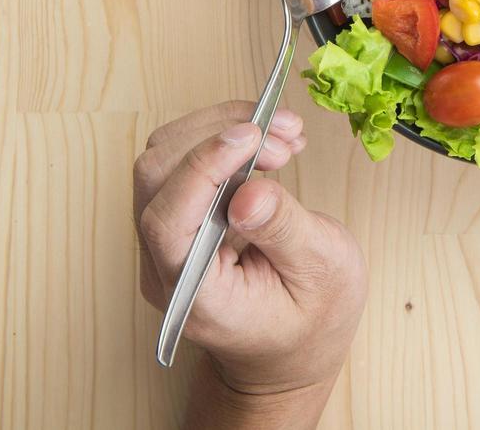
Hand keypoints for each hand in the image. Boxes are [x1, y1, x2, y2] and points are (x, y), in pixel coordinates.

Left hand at [134, 100, 366, 424]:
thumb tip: (249, 192)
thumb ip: (283, 230)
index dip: (202, 169)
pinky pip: (181, 162)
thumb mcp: (322, 274)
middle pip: (157, 179)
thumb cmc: (310, 322)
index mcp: (197, 297)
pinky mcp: (179, 219)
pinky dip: (223, 137)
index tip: (252, 136)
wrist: (291, 351)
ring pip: (164, 159)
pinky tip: (268, 140)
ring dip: (222, 128)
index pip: (169, 223)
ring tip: (284, 132)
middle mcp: (165, 268)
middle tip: (284, 133)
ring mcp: (165, 244)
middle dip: (219, 137)